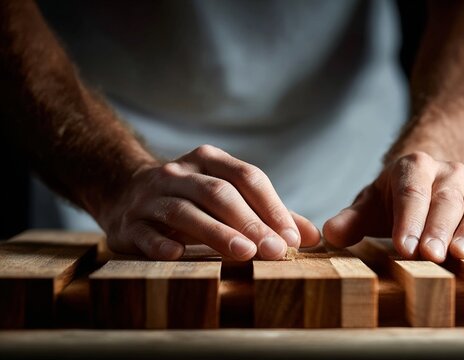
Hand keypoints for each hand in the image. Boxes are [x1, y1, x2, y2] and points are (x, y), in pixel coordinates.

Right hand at [96, 145, 320, 259]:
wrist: (125, 191)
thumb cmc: (192, 199)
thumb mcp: (228, 196)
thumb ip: (268, 213)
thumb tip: (312, 236)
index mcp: (209, 161)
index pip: (247, 177)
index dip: (271, 206)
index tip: (292, 238)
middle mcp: (180, 173)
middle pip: (219, 194)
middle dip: (249, 222)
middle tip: (275, 251)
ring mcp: (152, 196)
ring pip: (185, 212)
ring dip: (215, 233)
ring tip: (243, 254)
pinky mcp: (129, 222)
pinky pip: (146, 232)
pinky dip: (161, 243)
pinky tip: (178, 256)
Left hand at [323, 151, 463, 261]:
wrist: (427, 181)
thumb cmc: (394, 199)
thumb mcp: (370, 204)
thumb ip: (351, 220)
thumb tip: (330, 235)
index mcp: (414, 166)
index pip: (411, 192)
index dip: (408, 220)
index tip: (403, 248)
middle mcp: (448, 173)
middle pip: (444, 200)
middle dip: (437, 228)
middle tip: (431, 256)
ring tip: (462, 255)